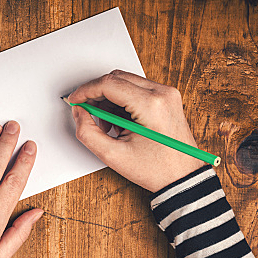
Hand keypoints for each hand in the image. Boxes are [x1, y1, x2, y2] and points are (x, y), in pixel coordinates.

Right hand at [68, 70, 204, 191]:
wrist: (183, 178)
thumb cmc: (156, 170)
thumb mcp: (113, 155)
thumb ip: (88, 132)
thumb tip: (79, 113)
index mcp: (151, 105)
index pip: (109, 84)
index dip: (86, 91)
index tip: (75, 101)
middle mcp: (162, 93)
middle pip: (117, 78)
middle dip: (97, 94)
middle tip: (87, 113)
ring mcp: (167, 94)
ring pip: (126, 82)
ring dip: (110, 99)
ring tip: (108, 125)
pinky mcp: (167, 98)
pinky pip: (137, 90)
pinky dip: (122, 102)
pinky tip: (120, 122)